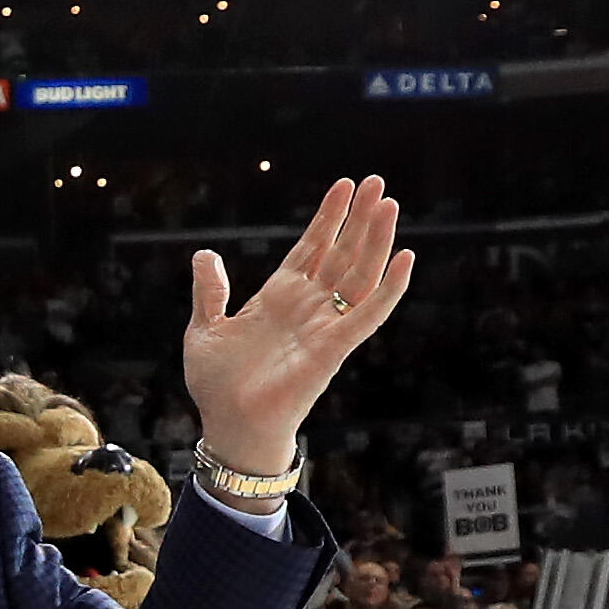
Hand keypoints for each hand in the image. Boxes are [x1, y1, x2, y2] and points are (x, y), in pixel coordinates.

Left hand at [182, 173, 413, 489]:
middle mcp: (307, 307)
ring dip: (375, 240)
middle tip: (377, 181)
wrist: (227, 426)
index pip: (311, 247)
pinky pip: (368, 315)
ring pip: (359, 275)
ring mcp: (324, 326)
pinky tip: (403, 259)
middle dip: (359, 218)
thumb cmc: (217, 384)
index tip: (345, 185)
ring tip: (389, 204)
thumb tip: (205, 254)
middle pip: (342, 253)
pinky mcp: (334, 349)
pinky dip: (389, 289)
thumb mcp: (205, 328)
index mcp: (279, 297)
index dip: (329, 217)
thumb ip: (210, 292)